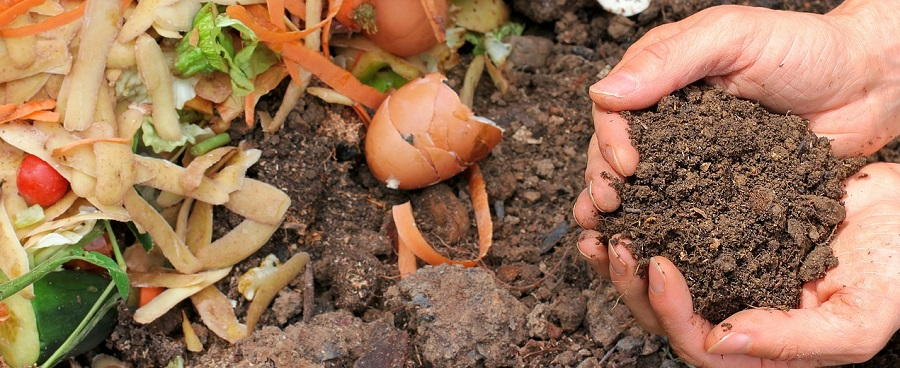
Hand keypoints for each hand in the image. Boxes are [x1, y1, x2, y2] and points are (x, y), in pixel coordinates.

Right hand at [573, 0, 899, 225]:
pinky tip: (650, 247)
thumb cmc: (805, 48)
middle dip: (604, 180)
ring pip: (642, 186)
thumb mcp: (732, 37)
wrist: (867, 85)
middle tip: (608, 206)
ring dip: (621, 211)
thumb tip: (603, 93)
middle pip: (616, 152)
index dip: (609, 139)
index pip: (614, 110)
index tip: (625, 166)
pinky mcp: (719, 189)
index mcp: (662, 79)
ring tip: (609, 235)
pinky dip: (662, 229)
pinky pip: (684, 210)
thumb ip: (668, 59)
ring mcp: (693, 157)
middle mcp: (670, 120)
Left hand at [578, 163, 899, 366]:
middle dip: (630, 284)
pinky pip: (672, 234)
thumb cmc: (896, 271)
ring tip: (600, 225)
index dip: (670, 311)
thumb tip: (719, 339)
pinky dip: (645, 221)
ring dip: (623, 256)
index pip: (698, 345)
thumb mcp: (858, 319)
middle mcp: (734, 313)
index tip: (659, 265)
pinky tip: (627, 200)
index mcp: (761, 347)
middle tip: (613, 243)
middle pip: (664, 315)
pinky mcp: (720, 236)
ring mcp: (725, 274)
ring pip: (657, 278)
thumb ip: (792, 339)